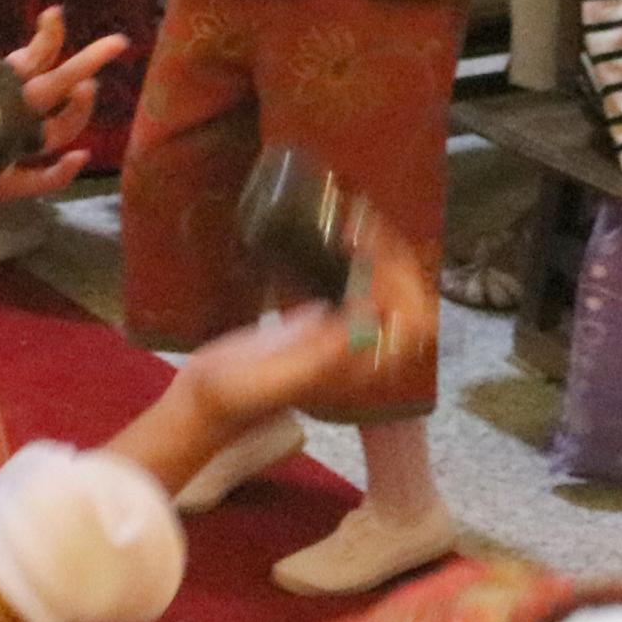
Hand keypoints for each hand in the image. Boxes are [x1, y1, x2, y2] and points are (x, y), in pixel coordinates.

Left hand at [0, 0, 131, 214]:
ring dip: (76, 113)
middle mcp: (7, 116)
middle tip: (116, 42)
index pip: (33, 59)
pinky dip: (62, 172)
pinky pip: (40, 180)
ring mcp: (8, 150)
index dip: (48, 38)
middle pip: (57, 89)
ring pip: (57, 131)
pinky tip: (77, 156)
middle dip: (86, 64)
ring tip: (84, 88)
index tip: (52, 16)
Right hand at [180, 211, 434, 435]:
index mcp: (359, 369)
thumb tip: (368, 321)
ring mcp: (345, 332)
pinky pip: (361, 284)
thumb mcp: (277, 377)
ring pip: (388, 288)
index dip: (403, 288)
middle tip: (361, 230)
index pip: (412, 325)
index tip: (369, 257)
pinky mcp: (325, 319)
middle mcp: (361, 351)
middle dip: (393, 261)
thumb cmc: (235, 393)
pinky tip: (341, 235)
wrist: (208, 396)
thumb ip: (323, 356)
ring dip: (381, 255)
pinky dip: (360, 258)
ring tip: (354, 225)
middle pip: (407, 301)